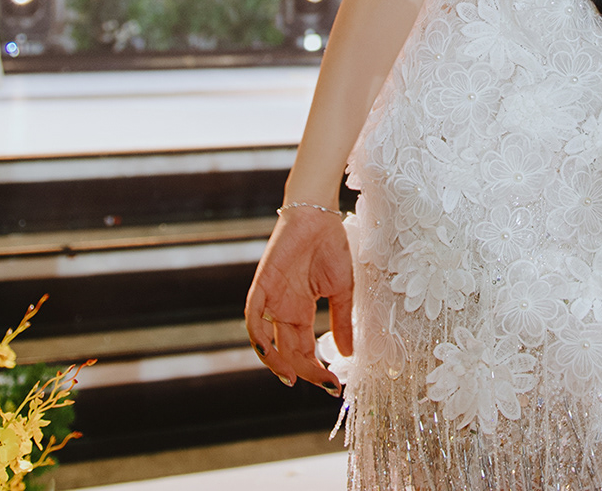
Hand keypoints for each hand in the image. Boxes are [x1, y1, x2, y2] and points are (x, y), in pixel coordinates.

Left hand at [244, 207, 352, 394]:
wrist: (318, 216)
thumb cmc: (331, 247)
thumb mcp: (342, 291)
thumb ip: (341, 322)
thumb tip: (347, 354)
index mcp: (300, 312)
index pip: (304, 350)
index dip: (316, 369)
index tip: (333, 386)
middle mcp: (283, 310)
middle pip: (287, 351)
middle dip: (303, 370)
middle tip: (323, 383)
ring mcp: (271, 299)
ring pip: (265, 341)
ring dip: (277, 362)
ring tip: (293, 377)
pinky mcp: (261, 286)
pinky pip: (253, 317)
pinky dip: (258, 337)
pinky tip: (270, 353)